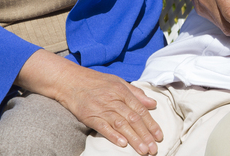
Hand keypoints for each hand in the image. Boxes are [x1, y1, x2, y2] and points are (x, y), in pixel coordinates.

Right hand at [16, 50, 161, 154]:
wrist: (70, 80)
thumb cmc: (96, 81)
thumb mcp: (118, 82)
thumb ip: (136, 93)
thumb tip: (153, 103)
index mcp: (123, 92)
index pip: (141, 110)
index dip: (151, 124)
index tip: (159, 136)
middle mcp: (114, 100)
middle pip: (133, 119)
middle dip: (145, 135)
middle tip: (154, 149)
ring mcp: (102, 109)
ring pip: (122, 125)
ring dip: (134, 139)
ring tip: (143, 150)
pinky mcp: (90, 116)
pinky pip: (103, 127)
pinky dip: (113, 135)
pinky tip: (122, 144)